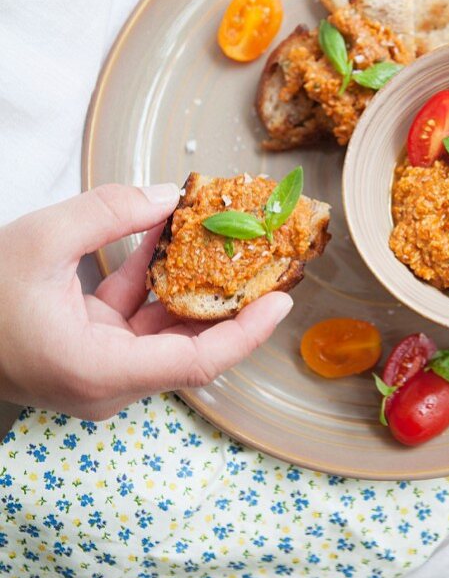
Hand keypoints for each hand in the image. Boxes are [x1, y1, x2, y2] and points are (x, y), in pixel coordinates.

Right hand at [0, 184, 292, 419]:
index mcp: (100, 372)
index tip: (281, 301)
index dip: (246, 332)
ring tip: (227, 236)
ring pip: (162, 327)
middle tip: (266, 261)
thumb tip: (168, 196)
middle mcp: (107, 382)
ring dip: (190, 282)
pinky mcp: (87, 350)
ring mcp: (98, 369)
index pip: (197, 363)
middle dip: (229, 301)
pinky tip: (166, 229)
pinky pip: (133, 316)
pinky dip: (150, 277)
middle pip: (188, 346)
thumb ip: (108, 213)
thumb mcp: (37, 241)